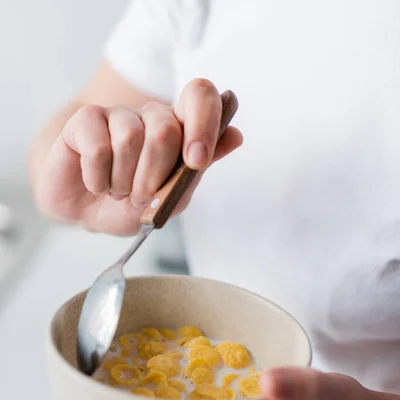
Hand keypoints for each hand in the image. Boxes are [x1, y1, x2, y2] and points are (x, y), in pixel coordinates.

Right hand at [35, 79, 241, 234]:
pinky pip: (98, 149)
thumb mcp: (172, 197)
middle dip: (152, 177)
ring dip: (122, 182)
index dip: (203, 123)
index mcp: (179, 128)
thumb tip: (235, 135)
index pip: (199, 96)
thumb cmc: (132, 204)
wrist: (88, 214)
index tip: (196, 161)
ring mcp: (117, 114)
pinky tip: (96, 183)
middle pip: (165, 129)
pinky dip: (98, 179)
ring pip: (129, 139)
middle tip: (140, 196)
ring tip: (117, 190)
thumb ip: (199, 169)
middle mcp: (150, 115)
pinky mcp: (85, 119)